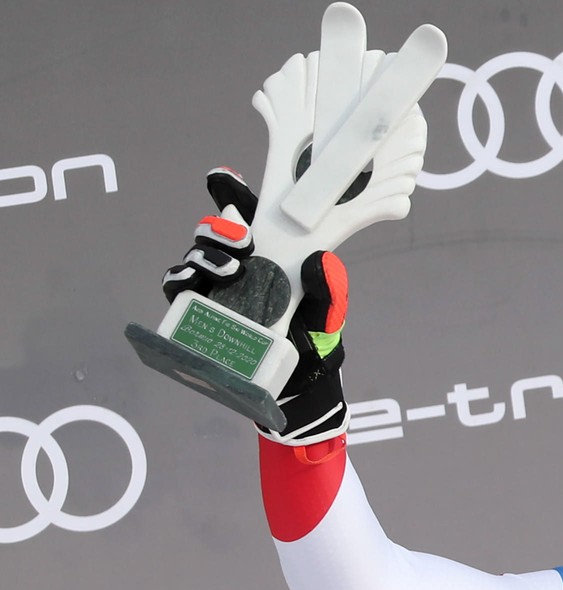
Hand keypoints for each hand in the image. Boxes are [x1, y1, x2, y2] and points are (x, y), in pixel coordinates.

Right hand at [163, 167, 350, 445]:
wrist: (300, 385)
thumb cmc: (314, 338)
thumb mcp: (330, 314)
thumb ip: (330, 290)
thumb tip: (319, 263)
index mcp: (271, 251)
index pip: (248, 212)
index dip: (231, 190)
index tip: (224, 179)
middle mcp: (240, 263)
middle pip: (215, 229)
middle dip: (220, 226)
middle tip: (241, 239)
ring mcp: (217, 287)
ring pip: (195, 255)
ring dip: (205, 254)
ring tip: (228, 269)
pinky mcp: (201, 312)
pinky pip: (179, 289)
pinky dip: (181, 282)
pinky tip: (191, 285)